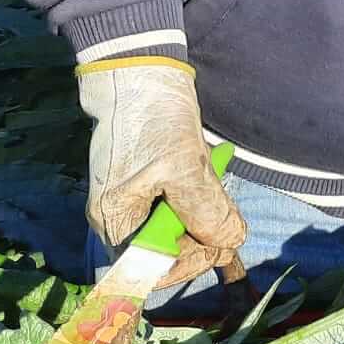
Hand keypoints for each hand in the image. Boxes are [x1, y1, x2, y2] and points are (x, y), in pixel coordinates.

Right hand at [78, 59, 246, 287]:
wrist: (141, 72)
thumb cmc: (153, 119)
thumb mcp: (184, 167)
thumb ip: (205, 210)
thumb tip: (228, 242)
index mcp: (116, 221)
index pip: (151, 271)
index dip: (188, 264)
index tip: (217, 243)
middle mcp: (122, 218)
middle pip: (168, 252)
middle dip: (202, 236)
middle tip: (226, 212)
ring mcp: (137, 200)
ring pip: (180, 228)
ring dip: (204, 213)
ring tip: (210, 179)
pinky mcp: (152, 183)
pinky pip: (181, 205)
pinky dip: (200, 196)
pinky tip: (205, 172)